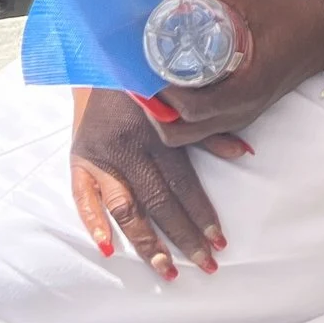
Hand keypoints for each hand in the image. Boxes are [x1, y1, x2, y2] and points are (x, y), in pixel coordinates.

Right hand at [68, 85, 248, 281]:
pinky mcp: (78, 158)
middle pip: (159, 202)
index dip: (203, 214)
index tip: (220, 241)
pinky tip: (108, 249)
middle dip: (184, 237)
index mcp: (158, 132)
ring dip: (146, 242)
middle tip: (205, 266)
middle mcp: (129, 147)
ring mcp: (101, 156)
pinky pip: (83, 196)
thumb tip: (245, 154)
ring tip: (166, 268)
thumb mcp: (178, 98)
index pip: (184, 184)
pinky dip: (93, 223)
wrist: (96, 54)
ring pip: (126, 207)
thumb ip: (208, 130)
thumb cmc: (146, 78)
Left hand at [149, 0, 323, 149]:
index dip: (161, 95)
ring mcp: (241, 117)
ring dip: (166, 117)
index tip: (146, 70)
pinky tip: (175, 99)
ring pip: (190, 136)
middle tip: (143, 80)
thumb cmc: (284, 17)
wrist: (320, 35)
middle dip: (155, 111)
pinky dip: (184, 120)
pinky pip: (205, 131)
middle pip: (182, 133)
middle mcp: (240, 112)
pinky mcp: (241, 114)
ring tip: (153, 85)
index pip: (190, 109)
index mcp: (243, 90)